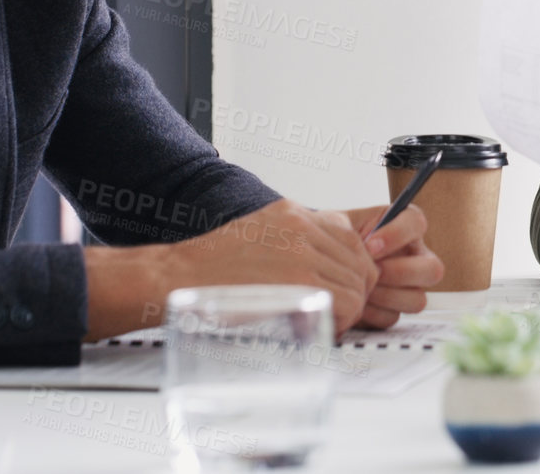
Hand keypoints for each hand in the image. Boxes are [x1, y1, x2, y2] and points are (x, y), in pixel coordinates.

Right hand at [168, 199, 378, 336]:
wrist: (178, 277)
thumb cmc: (213, 265)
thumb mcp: (260, 232)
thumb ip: (297, 238)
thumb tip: (327, 259)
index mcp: (296, 215)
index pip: (352, 239)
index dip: (352, 268)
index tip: (342, 286)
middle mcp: (304, 228)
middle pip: (361, 262)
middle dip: (355, 289)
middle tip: (339, 310)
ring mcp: (304, 252)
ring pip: (357, 284)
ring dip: (349, 307)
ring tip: (327, 319)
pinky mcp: (300, 280)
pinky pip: (346, 301)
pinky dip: (342, 320)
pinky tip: (322, 325)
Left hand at [341, 205, 444, 328]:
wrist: (317, 266)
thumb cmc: (330, 242)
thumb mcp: (337, 225)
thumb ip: (351, 226)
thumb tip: (363, 244)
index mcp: (404, 229)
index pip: (416, 222)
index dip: (397, 234)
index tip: (369, 244)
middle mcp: (413, 258)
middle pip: (432, 269)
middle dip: (400, 272)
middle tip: (372, 271)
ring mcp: (407, 287)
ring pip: (417, 299)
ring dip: (385, 295)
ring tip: (359, 288)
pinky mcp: (393, 311)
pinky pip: (393, 317)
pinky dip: (371, 313)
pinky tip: (355, 303)